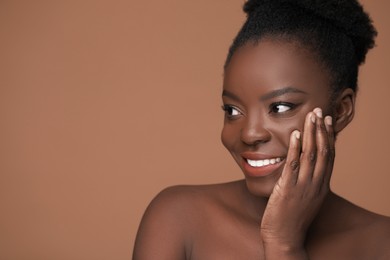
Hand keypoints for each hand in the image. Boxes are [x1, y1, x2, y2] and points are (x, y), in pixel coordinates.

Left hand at [260, 108, 334, 257]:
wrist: (284, 238)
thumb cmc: (291, 218)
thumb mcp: (305, 198)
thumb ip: (306, 182)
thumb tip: (301, 166)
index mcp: (321, 186)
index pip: (329, 157)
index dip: (329, 138)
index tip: (327, 122)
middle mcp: (316, 185)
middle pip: (323, 152)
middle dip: (321, 130)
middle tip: (320, 112)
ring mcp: (303, 186)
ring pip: (311, 155)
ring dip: (311, 133)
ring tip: (310, 116)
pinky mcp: (288, 189)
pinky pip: (293, 164)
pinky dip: (295, 148)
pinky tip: (295, 134)